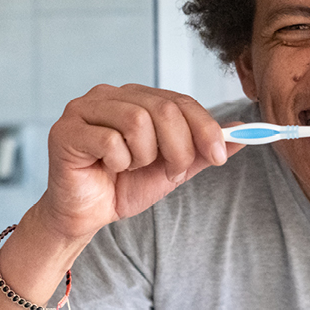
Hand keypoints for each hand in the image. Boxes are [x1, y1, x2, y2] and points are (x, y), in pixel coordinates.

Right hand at [30, 83, 241, 242]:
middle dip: (177, 148)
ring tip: (131, 168)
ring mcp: (84, 109)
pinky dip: (118, 162)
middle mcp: (109, 94)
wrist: (86, 215)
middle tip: (170, 171)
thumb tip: (243, 133)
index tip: (219, 156)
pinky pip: (109, 141)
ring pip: (137, 122)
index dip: (205, 127)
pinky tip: (109, 168)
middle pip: (163, 109)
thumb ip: (202, 150)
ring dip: (143, 157)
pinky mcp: (66, 131)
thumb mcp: (173, 168)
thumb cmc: (124, 187)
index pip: (180, 101)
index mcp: (136, 97)